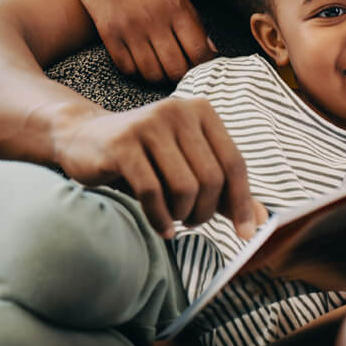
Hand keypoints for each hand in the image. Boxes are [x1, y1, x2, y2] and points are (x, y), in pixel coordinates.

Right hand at [51, 96, 263, 238]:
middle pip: (211, 179)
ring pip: (185, 187)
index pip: (235, 163)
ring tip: (173, 220)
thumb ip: (224, 191)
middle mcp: (177, 111)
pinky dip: (160, 218)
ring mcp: (148, 124)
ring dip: (182, 215)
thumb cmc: (143, 159)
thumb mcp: (186, 169)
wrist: (84, 139)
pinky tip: (161, 227)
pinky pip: (152, 192)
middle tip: (192, 222)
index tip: (246, 234)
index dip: (244, 203)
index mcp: (201, 111)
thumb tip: (262, 221)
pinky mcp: (122, 143)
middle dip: (205, 212)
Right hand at [61, 0, 214, 82]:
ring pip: (151, 73)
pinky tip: (136, 57)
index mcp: (176, 7)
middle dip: (180, 74)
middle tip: (177, 67)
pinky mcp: (108, 33)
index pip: (199, 52)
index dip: (203, 65)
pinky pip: (127, 68)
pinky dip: (134, 68)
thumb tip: (211, 49)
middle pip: (176, 69)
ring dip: (157, 74)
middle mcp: (155, 20)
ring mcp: (130, 28)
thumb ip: (191, 18)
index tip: (199, 64)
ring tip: (157, 64)